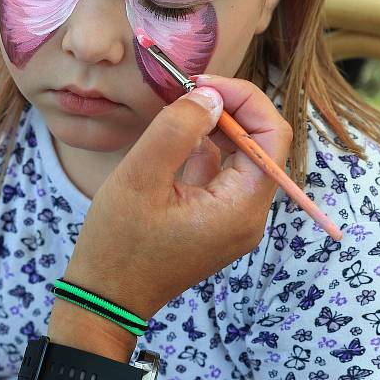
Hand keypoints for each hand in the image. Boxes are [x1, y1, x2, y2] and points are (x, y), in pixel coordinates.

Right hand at [48, 75, 292, 360]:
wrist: (107, 296)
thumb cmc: (118, 242)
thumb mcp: (140, 177)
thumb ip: (177, 129)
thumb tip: (209, 96)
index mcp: (240, 206)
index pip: (272, 135)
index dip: (244, 99)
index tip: (201, 85)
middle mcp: (249, 214)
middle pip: (260, 143)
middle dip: (226, 109)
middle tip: (183, 92)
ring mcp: (235, 220)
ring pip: (241, 156)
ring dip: (213, 126)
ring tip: (173, 110)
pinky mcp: (217, 221)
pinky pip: (222, 174)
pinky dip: (204, 149)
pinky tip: (172, 141)